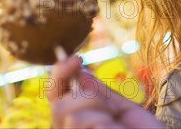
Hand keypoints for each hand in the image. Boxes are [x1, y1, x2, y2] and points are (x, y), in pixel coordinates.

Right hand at [47, 55, 164, 128]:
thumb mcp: (123, 109)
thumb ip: (99, 92)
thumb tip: (79, 70)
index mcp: (79, 122)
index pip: (57, 96)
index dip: (60, 74)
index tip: (76, 58)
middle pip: (59, 104)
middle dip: (89, 97)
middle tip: (112, 110)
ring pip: (68, 112)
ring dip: (99, 112)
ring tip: (116, 125)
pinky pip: (79, 120)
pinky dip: (103, 123)